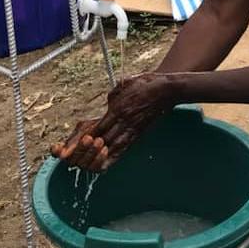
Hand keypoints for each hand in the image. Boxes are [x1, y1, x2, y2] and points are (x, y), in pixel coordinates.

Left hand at [51, 73, 175, 171]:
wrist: (167, 90)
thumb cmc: (147, 83)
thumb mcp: (126, 84)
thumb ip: (115, 94)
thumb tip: (110, 101)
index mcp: (119, 108)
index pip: (101, 126)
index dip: (90, 136)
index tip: (81, 142)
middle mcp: (125, 121)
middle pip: (106, 139)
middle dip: (93, 149)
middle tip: (82, 157)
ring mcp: (134, 128)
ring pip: (116, 146)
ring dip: (104, 155)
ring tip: (93, 164)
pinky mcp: (140, 132)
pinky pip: (127, 145)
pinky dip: (117, 154)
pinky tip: (110, 160)